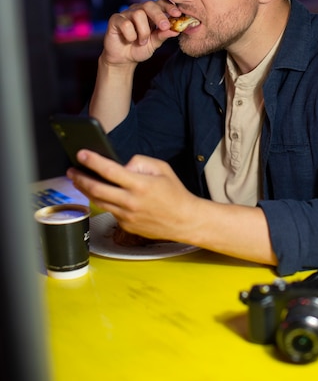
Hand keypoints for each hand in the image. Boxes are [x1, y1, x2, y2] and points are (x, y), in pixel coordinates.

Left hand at [66, 150, 198, 241]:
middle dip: (80, 178)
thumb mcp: (162, 168)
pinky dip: (103, 201)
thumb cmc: (174, 193)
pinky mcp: (125, 226)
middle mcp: (131, 202)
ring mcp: (127, 216)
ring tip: (78, 180)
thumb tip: (122, 165)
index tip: (81, 154)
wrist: (184, 220)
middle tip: (71, 170)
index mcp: (140, 185)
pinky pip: (110, 211)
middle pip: (97, 189)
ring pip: (98, 202)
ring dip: (86, 190)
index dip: (93, 161)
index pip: (110, 171)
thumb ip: (140, 162)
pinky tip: (100, 194)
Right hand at [102, 0, 182, 65]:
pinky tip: (129, 40)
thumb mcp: (155, 43)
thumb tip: (177, 30)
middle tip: (164, 27)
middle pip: (149, 4)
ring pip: (138, 14)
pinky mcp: (115, 19)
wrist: (123, 59)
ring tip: (142, 42)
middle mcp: (138, 10)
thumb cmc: (140, 48)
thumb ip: (163, 35)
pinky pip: (126, 24)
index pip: (161, 2)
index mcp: (150, 13)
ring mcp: (126, 13)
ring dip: (143, 31)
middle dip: (159, 16)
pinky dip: (130, 35)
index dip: (169, 6)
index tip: (178, 14)